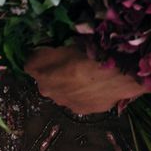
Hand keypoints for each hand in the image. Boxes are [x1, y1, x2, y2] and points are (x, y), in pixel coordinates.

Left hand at [24, 46, 146, 114]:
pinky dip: (85, 92)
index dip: (42, 56)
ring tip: (87, 71)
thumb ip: (48, 47)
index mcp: (41, 73)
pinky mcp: (87, 110)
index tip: (52, 49)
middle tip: (71, 60)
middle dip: (54, 73)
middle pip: (47, 81)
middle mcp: (50, 92)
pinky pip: (81, 99)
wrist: (119, 73)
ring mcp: (69, 103)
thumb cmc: (89, 51)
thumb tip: (38, 52)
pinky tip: (97, 82)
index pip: (32, 64)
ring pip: (64, 91)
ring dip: (70, 84)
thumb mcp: (66, 40)